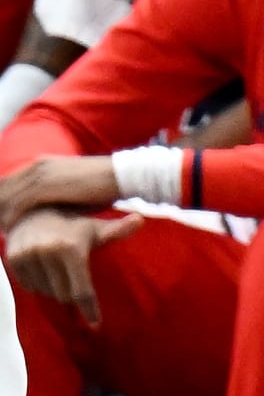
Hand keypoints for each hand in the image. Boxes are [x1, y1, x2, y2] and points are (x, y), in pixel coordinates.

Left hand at [0, 154, 121, 229]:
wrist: (120, 176)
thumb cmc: (100, 187)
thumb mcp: (71, 187)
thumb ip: (53, 194)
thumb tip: (43, 211)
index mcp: (42, 163)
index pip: (9, 181)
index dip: (2, 200)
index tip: (1, 218)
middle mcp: (38, 165)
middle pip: (3, 188)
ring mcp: (41, 174)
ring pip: (8, 197)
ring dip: (1, 216)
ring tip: (2, 232)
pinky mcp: (46, 186)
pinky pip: (19, 204)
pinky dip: (12, 218)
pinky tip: (11, 232)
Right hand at [5, 207, 141, 324]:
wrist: (36, 212)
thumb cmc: (73, 226)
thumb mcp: (96, 228)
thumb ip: (118, 229)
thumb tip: (140, 220)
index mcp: (72, 247)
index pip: (81, 290)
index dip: (89, 309)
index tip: (96, 325)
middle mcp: (49, 251)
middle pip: (63, 295)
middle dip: (71, 294)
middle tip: (73, 280)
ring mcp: (29, 255)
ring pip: (46, 292)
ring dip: (54, 289)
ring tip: (58, 271)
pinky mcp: (14, 260)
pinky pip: (29, 286)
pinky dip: (38, 284)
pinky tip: (43, 268)